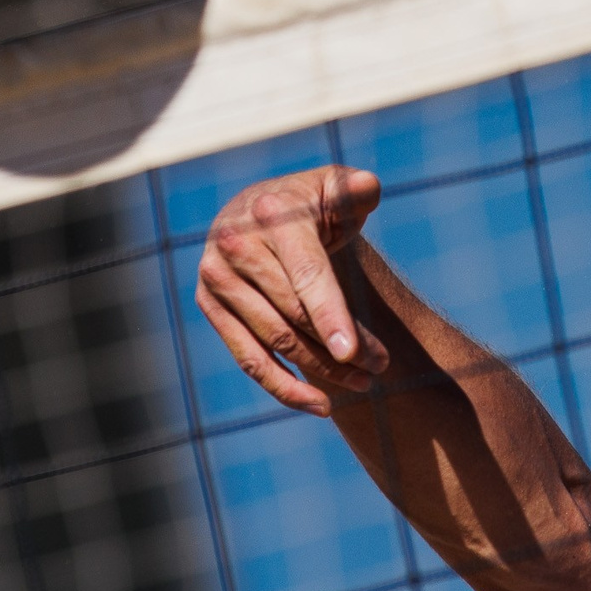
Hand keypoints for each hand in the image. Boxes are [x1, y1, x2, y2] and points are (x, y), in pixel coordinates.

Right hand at [196, 165, 392, 413]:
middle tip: (381, 366)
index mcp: (273, 215)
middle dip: (341, 349)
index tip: (354, 354)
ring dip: (321, 372)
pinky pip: (248, 358)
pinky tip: (320, 404)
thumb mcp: (334, 186)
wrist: (257, 209)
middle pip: (294, 315)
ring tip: (363, 384)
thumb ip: (356, 189)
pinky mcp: (209, 305)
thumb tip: (367, 187)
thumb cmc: (309, 203)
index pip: (306, 275)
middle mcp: (236, 245)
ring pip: (274, 342)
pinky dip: (283, 387)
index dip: (330, 315)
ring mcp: (217, 277)